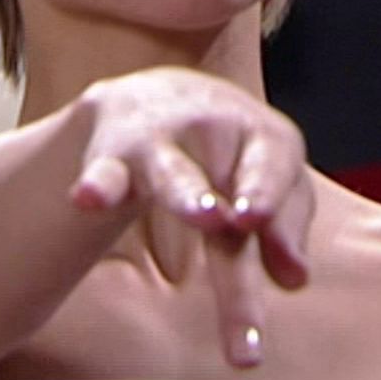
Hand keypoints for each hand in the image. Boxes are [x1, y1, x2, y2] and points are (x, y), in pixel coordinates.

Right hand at [66, 67, 314, 369]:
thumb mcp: (266, 184)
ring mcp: (160, 143)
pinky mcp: (111, 157)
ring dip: (187, 193)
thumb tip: (295, 279)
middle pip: (224, 194)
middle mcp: (214, 131)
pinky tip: (84, 198)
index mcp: (263, 138)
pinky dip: (97, 187)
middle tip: (243, 225)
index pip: (274, 168)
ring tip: (203, 213)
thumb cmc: (232, 156)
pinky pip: (104, 175)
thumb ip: (285, 230)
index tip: (267, 231)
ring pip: (173, 173)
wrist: (156, 100)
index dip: (270, 192)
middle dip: (236, 216)